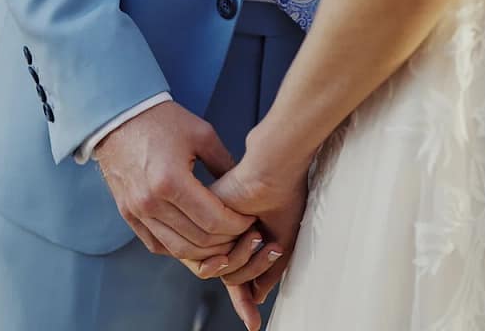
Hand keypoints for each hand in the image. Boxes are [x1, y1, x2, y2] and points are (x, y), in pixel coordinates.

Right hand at [93, 101, 254, 259]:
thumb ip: (225, 165)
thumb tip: (245, 189)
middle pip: (198, 240)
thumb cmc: (162, 121)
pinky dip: (180, 249)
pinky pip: (157, 245)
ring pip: (178, 250)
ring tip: (224, 239)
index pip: (213, 220)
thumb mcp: (202, 135)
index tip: (251, 219)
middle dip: (227, 240)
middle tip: (243, 232)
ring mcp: (136, 212)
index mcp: (171, 181)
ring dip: (206, 252)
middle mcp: (151, 202)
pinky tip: (197, 241)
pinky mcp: (128, 215)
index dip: (238, 225)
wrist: (118, 118)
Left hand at [207, 150, 310, 330]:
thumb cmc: (283, 195)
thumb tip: (256, 297)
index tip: (253, 324)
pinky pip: (213, 262)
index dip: (243, 300)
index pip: (236, 274)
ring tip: (259, 234)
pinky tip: (249, 233)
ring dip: (247, 262)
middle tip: (271, 246)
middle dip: (254, 270)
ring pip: (224, 273)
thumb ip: (269, 269)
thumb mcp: (282, 237)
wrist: (271, 170)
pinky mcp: (202, 226)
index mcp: (241, 237)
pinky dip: (233, 255)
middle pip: (232, 277)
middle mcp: (226, 238)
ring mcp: (214, 233)